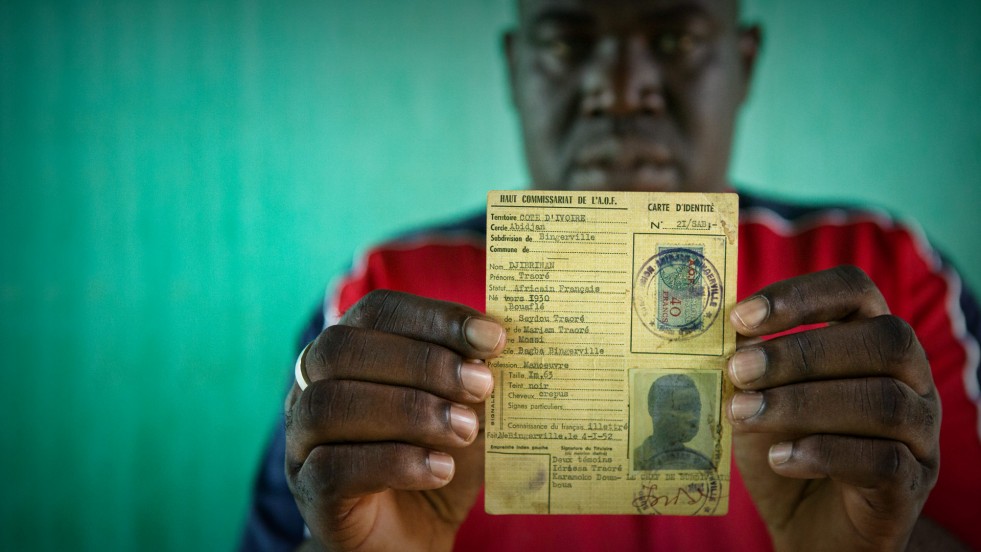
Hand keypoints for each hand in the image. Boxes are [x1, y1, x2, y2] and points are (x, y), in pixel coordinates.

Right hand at [284, 290, 504, 550]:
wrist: (410, 537)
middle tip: (482, 385)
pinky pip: (334, 466)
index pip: (378, 311)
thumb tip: (500, 342)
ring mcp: (302, 439)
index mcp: (351, 352)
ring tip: (464, 429)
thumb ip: (474, 377)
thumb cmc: (436, 459)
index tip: (492, 336)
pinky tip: (440, 469)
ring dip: (409, 410)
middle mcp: (312, 386)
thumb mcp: (464, 411)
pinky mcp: (309, 490)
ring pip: (331, 403)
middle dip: (422, 361)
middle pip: (343, 349)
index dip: (434, 317)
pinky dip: (395, 463)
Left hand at [727, 266, 939, 550]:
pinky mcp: (912, 483)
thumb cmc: (783, 446)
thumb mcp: (756, 399)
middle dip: (800, 352)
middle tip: (737, 370)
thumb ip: (749, 365)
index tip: (741, 317)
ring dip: (802, 404)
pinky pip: (884, 461)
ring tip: (743, 415)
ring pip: (885, 401)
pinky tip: (779, 457)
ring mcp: (920, 432)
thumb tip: (718, 335)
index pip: (855, 290)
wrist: (810, 526)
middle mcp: (911, 378)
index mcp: (870, 340)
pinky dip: (823, 454)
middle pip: (882, 340)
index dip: (801, 294)